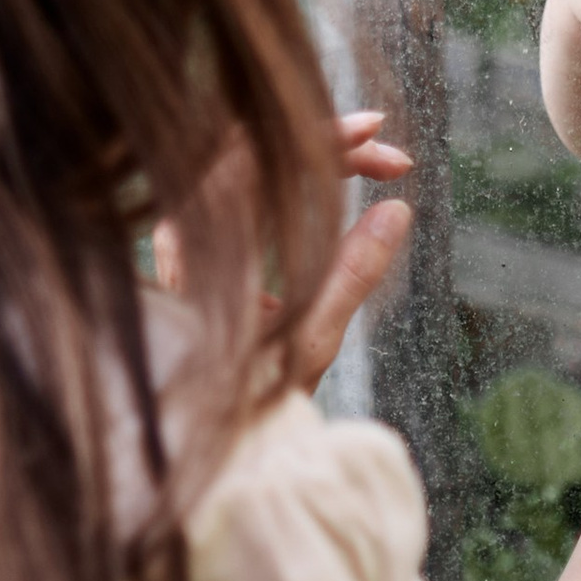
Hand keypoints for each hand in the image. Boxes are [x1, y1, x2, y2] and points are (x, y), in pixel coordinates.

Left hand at [152, 112, 414, 392]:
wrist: (191, 444)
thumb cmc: (239, 404)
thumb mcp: (306, 345)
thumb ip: (352, 274)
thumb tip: (396, 210)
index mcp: (198, 244)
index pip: (258, 155)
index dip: (324, 136)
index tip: (378, 135)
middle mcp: (183, 231)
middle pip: (257, 151)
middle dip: (331, 145)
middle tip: (392, 158)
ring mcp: (189, 237)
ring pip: (252, 167)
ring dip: (315, 159)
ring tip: (375, 163)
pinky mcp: (201, 248)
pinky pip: (245, 190)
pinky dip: (294, 180)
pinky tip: (336, 182)